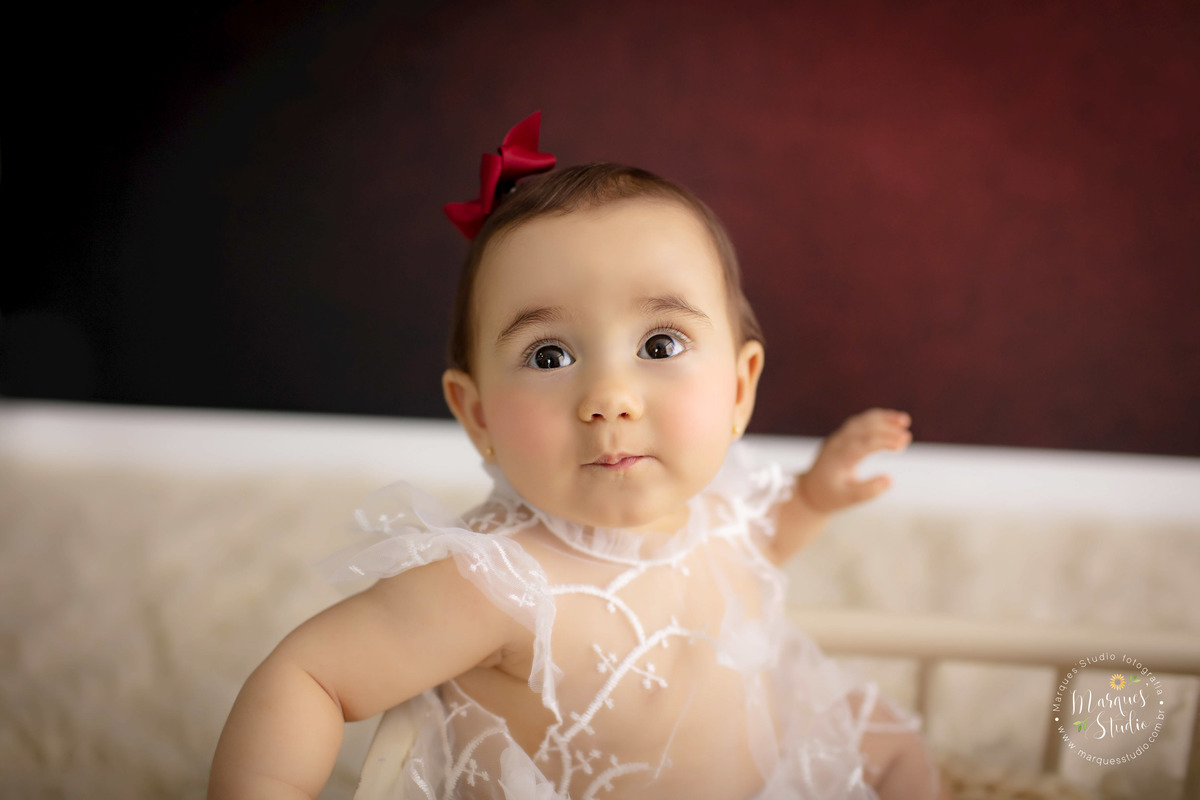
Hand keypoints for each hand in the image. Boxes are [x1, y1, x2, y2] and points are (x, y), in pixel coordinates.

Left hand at [797, 408, 911, 513]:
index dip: (884, 441)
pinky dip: (876, 419)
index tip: (903, 443)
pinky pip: (860, 422)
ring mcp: (839, 438)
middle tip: (907, 436)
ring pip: (861, 421)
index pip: (863, 444)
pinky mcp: (842, 436)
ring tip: (904, 420)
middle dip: (886, 429)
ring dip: (882, 419)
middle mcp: (838, 444)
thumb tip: (890, 480)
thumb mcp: (847, 499)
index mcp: (839, 458)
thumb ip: (867, 491)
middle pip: (863, 429)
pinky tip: (893, 422)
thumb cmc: (830, 496)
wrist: (810, 490)